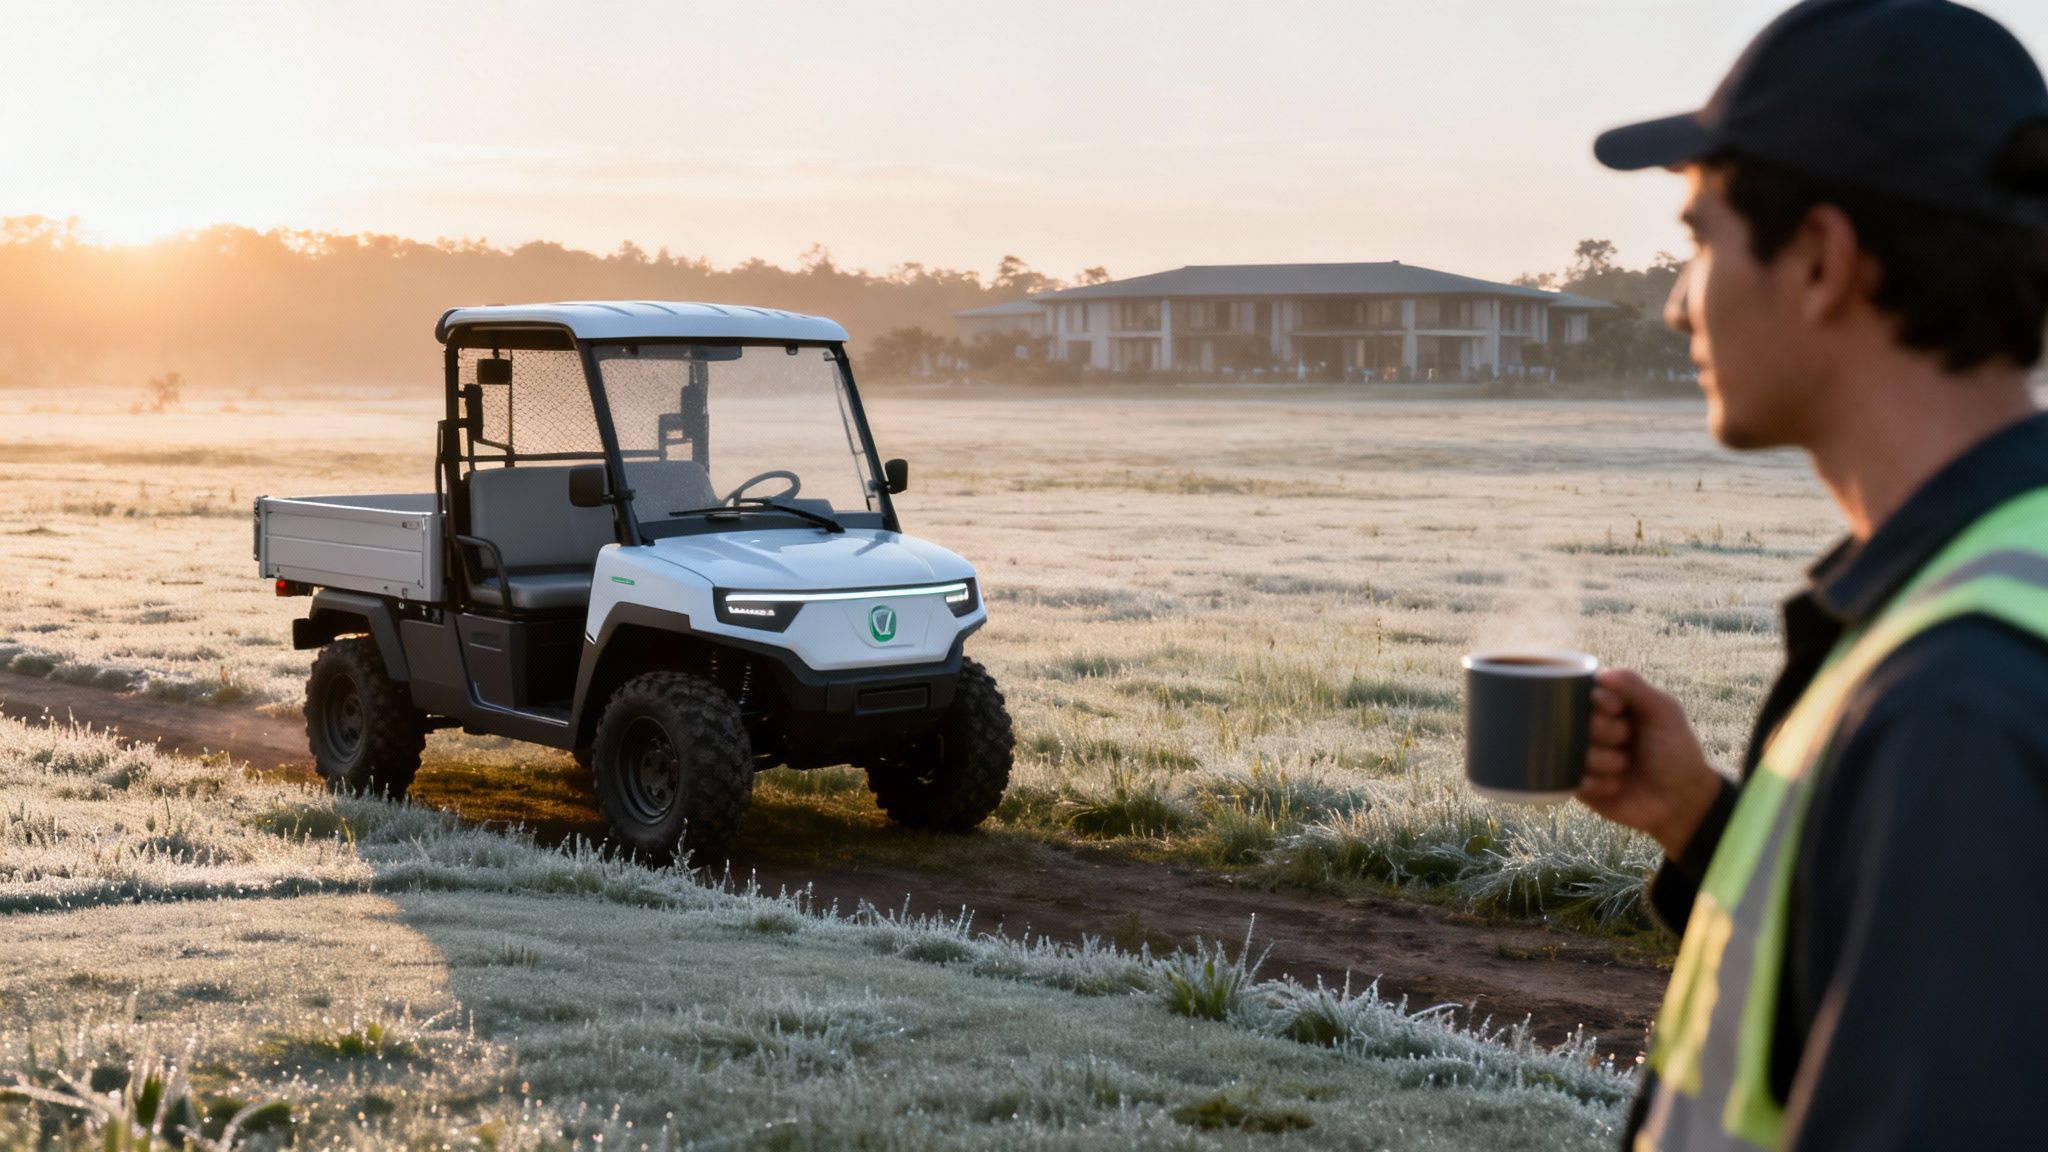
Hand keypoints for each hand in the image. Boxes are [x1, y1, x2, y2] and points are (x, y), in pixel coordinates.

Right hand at [1577, 667, 1726, 858]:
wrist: (1683, 799)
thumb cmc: (1676, 751)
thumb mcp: (1664, 712)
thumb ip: (1635, 688)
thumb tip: (1599, 673)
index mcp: (1609, 707)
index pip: (1583, 691)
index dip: (1598, 700)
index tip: (1617, 709)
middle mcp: (1592, 729)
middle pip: (1572, 719)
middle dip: (1604, 731)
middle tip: (1626, 739)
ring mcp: (1583, 757)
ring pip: (1570, 751)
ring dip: (1603, 760)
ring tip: (1625, 767)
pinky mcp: (1580, 786)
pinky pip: (1572, 780)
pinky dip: (1598, 784)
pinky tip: (1617, 786)